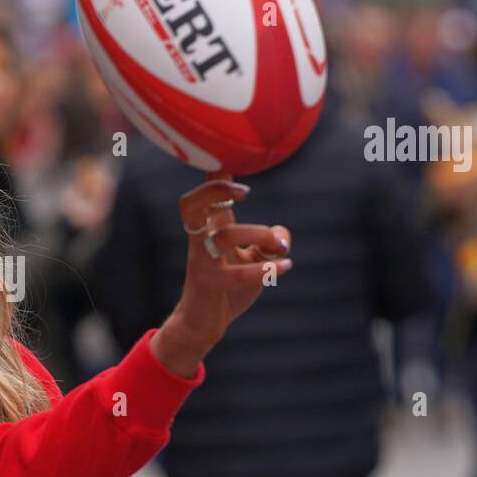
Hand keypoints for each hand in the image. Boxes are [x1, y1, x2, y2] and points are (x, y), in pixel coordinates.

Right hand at [150, 176, 292, 375]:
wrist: (203, 324)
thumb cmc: (228, 287)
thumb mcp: (255, 259)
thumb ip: (272, 242)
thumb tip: (282, 236)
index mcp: (211, 229)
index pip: (207, 194)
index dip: (214, 172)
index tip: (228, 153)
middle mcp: (201, 240)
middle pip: (192, 204)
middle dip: (216, 190)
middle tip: (245, 193)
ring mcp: (201, 262)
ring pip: (225, 235)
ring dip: (260, 234)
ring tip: (282, 247)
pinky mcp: (208, 284)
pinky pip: (236, 273)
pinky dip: (265, 268)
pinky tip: (285, 267)